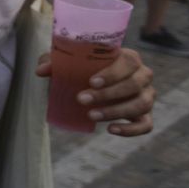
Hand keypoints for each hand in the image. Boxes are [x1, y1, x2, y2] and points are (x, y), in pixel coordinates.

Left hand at [34, 46, 154, 136]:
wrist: (93, 85)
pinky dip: (131, 129)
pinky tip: (111, 130)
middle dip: (108, 94)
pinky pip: (146, 124)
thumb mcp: (67, 63)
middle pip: (135, 84)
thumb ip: (53, 62)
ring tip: (91, 116)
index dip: (113, 73)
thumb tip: (41, 71)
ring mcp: (147, 95)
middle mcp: (143, 75)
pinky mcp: (145, 115)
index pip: (129, 62)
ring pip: (142, 104)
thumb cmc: (82, 69)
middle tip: (82, 99)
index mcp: (129, 58)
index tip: (91, 82)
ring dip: (117, 111)